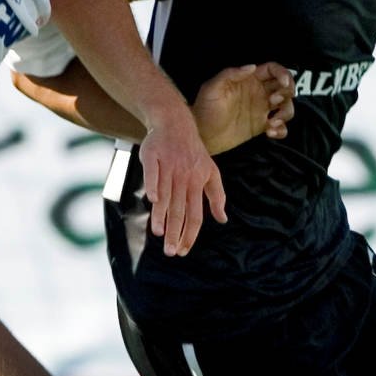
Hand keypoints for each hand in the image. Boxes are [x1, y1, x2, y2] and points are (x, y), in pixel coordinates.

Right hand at [140, 107, 224, 256]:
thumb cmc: (193, 152)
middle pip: (180, 210)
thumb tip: (223, 219)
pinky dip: (153, 185)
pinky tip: (152, 200)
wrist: (176, 124)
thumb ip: (217, 196)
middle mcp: (184, 177)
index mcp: (198, 183)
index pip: (195, 215)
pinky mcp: (153, 156)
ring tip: (158, 233)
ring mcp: (168, 167)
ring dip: (162, 215)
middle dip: (175, 233)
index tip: (183, 251)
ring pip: (166, 195)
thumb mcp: (212, 172)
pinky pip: (153, 173)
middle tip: (170, 252)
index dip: (190, 234)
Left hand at [192, 62, 295, 153]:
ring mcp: (261, 110)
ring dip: (285, 113)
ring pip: (286, 106)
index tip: (284, 83)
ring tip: (272, 122)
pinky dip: (281, 129)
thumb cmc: (204, 110)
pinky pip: (280, 126)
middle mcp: (258, 92)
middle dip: (287, 92)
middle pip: (285, 86)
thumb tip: (251, 67)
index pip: (272, 70)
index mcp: (248, 80)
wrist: (201, 135)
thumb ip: (230, 74)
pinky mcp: (261, 126)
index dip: (283, 73)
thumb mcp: (212, 88)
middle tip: (274, 101)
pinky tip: (270, 132)